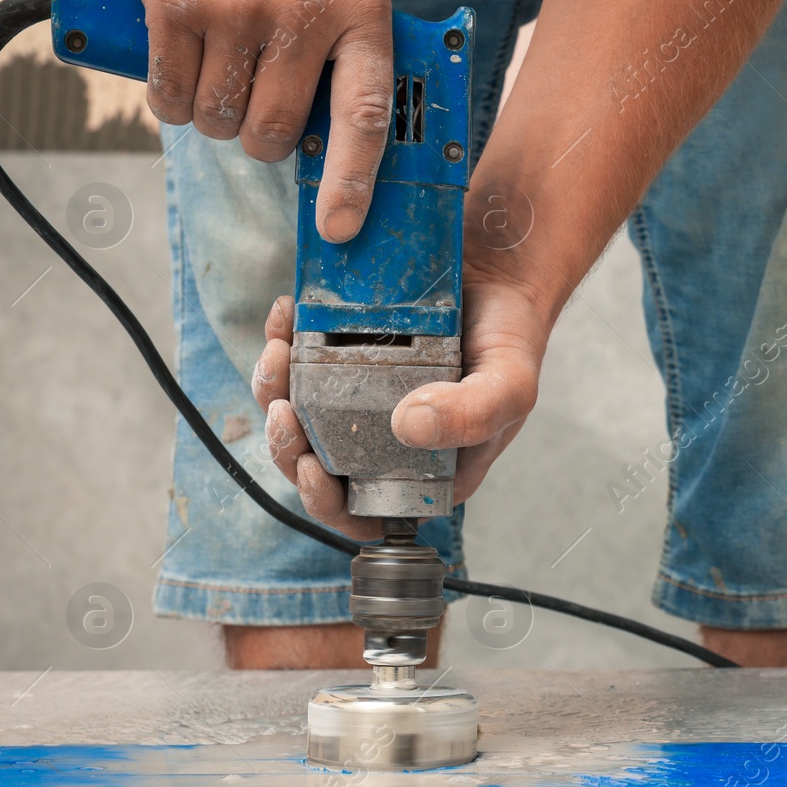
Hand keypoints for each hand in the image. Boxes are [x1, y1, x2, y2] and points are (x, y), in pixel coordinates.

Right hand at [128, 0, 392, 241]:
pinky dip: (172, 99)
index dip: (352, 182)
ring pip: (218, 122)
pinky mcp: (175, 6)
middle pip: (273, 132)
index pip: (365, 115)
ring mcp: (236, 10)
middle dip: (261, 138)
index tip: (339, 228)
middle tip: (258, 109)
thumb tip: (346, 142)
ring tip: (222, 73)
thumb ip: (354, 49)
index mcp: (361, 13)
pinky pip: (169, 96)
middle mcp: (301, 15)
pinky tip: (184, 67)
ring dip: (215, 117)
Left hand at [251, 267, 547, 539]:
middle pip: (316, 463)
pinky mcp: (341, 358)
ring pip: (297, 413)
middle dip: (287, 441)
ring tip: (280, 352)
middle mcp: (384, 441)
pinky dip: (283, 342)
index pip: (362, 510)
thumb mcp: (509, 387)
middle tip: (282, 408)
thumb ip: (472, 414)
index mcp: (422, 471)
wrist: (500, 277)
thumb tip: (407, 427)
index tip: (312, 465)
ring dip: (275, 389)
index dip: (326, 501)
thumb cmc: (511, 343)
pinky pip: (297, 363)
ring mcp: (358, 400)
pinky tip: (287, 317)